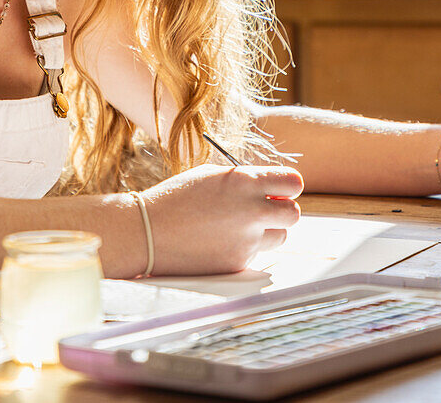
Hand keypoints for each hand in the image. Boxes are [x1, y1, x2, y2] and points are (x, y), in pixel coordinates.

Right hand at [140, 164, 302, 275]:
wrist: (146, 232)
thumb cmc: (176, 198)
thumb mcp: (212, 176)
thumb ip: (245, 181)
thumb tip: (271, 190)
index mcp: (246, 183)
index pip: (293, 182)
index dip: (287, 186)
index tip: (278, 189)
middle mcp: (252, 212)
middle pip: (294, 213)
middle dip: (282, 210)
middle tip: (264, 210)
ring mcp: (247, 241)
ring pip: (280, 237)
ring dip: (267, 231)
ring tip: (238, 226)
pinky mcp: (238, 264)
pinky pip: (255, 254)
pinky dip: (244, 248)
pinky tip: (218, 242)